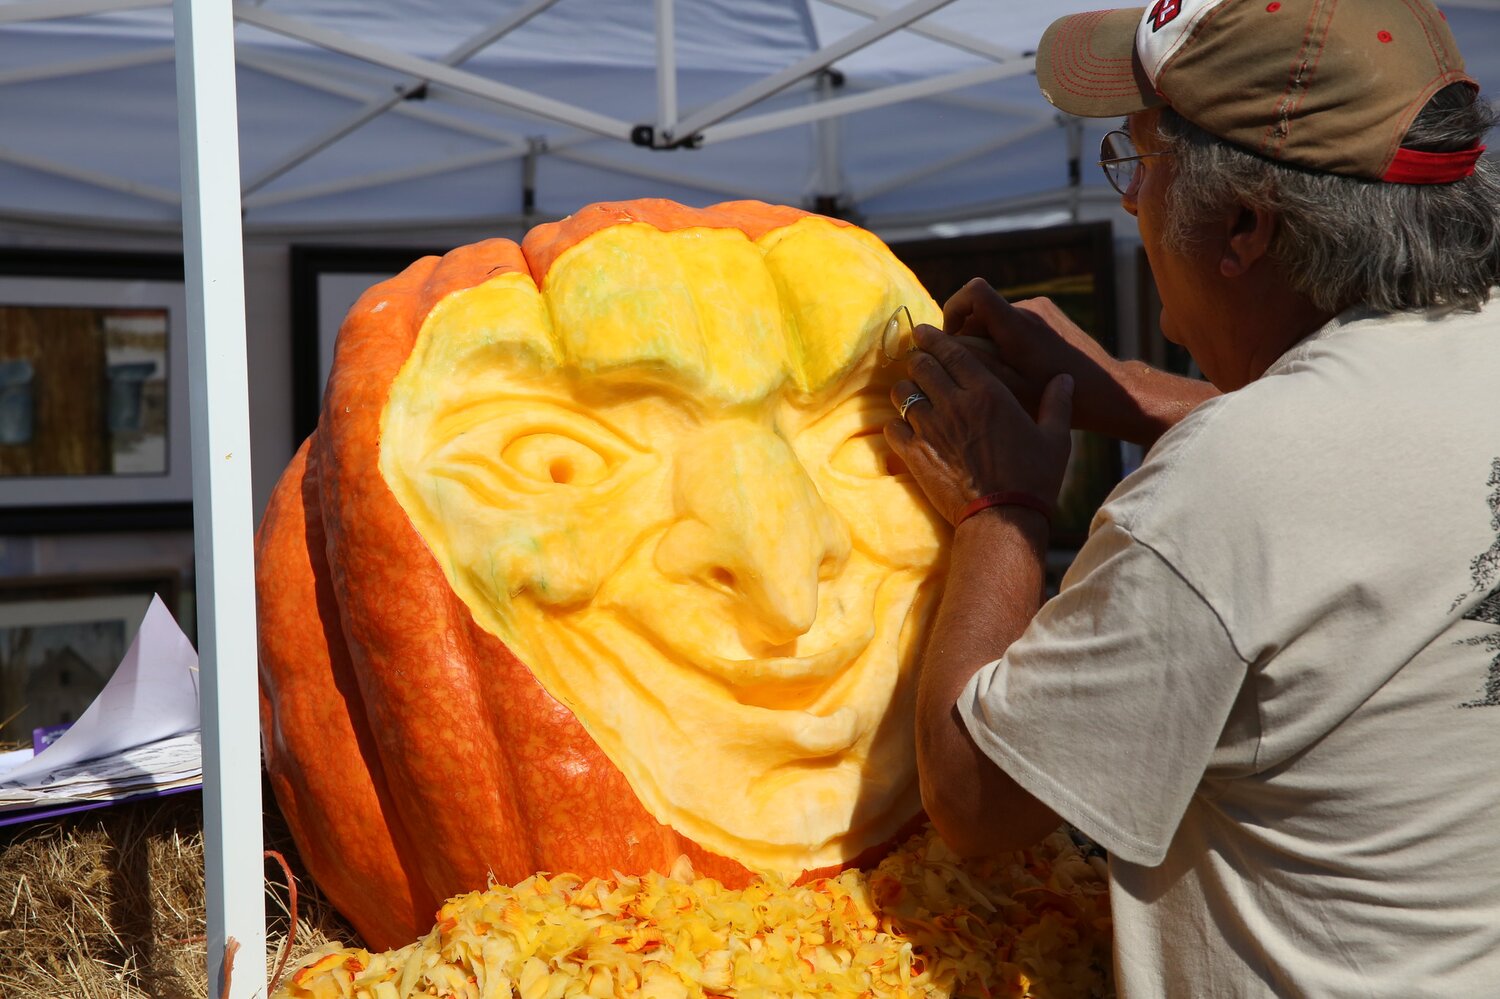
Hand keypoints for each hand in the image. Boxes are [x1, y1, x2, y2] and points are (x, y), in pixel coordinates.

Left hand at [885, 324, 1073, 526]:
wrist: (1004, 520)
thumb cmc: (1034, 478)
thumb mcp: (1056, 438)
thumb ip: (1058, 403)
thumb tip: (1066, 378)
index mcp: (988, 394)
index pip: (952, 352)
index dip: (934, 338)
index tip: (923, 331)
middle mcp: (955, 405)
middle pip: (921, 366)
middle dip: (917, 359)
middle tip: (916, 360)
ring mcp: (931, 429)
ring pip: (902, 393)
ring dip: (904, 389)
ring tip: (910, 393)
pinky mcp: (915, 455)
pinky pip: (891, 428)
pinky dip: (895, 424)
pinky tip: (903, 428)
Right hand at [942, 279, 1213, 445]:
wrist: (1111, 393)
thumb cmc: (1061, 399)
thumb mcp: (1012, 390)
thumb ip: (977, 365)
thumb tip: (947, 347)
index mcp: (1017, 325)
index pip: (974, 291)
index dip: (953, 309)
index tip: (950, 340)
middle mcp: (1029, 309)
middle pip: (981, 309)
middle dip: (968, 336)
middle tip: (974, 371)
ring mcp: (1042, 310)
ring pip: (997, 318)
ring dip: (988, 341)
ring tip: (999, 376)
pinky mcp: (1051, 315)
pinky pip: (1015, 321)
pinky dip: (1006, 341)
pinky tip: (1019, 369)